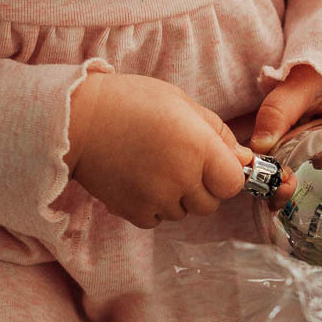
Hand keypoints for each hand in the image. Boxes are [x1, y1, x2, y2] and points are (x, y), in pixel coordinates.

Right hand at [64, 73, 252, 228]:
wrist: (77, 119)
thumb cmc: (131, 101)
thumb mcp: (182, 102)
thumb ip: (217, 132)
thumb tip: (244, 159)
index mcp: (198, 147)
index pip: (234, 183)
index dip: (227, 174)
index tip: (213, 163)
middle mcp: (181, 177)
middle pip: (210, 203)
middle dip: (203, 187)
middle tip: (179, 162)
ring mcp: (156, 198)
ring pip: (183, 213)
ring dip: (177, 197)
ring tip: (154, 167)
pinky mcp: (133, 212)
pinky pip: (157, 220)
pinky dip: (153, 206)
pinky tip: (139, 180)